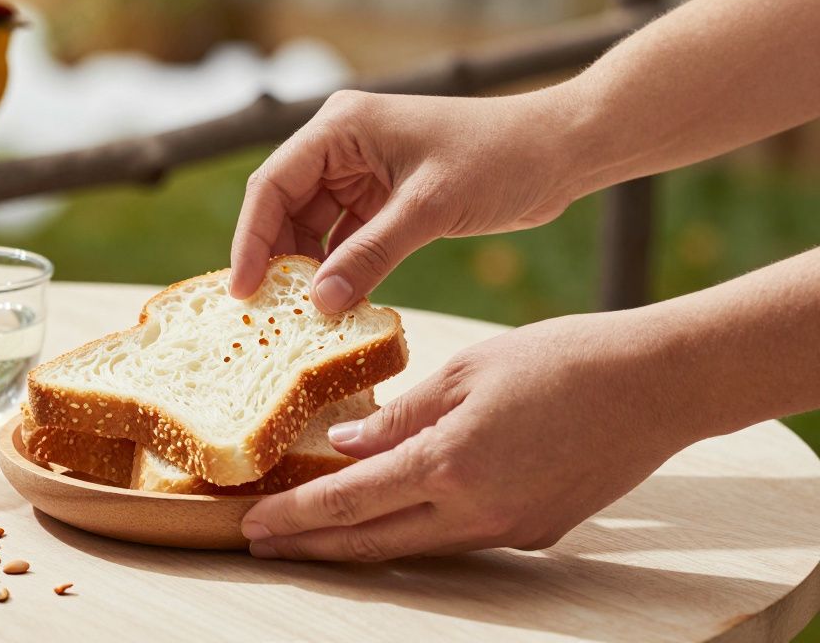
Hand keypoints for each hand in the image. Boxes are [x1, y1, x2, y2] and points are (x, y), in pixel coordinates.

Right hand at [230, 88, 586, 311]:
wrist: (560, 150)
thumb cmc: (499, 158)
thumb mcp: (430, 208)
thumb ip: (371, 254)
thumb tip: (320, 303)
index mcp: (340, 127)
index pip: (272, 185)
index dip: (251, 240)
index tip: (243, 292)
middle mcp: (341, 146)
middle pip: (284, 209)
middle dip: (277, 261)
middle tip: (268, 316)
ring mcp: (361, 173)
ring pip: (311, 229)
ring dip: (309, 271)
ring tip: (301, 319)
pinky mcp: (384, 199)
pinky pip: (344, 240)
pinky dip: (340, 272)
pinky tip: (338, 306)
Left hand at [240, 312, 701, 560]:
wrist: (656, 386)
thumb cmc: (561, 360)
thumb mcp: (466, 372)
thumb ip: (401, 418)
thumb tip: (346, 446)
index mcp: (449, 465)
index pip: (348, 503)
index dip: (295, 518)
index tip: (252, 524)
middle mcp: (476, 512)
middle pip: (372, 543)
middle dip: (311, 547)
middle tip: (261, 544)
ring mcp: (508, 531)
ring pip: (414, 547)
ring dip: (359, 543)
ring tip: (313, 534)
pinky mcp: (535, 532)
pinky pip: (458, 537)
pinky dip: (414, 528)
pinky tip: (394, 512)